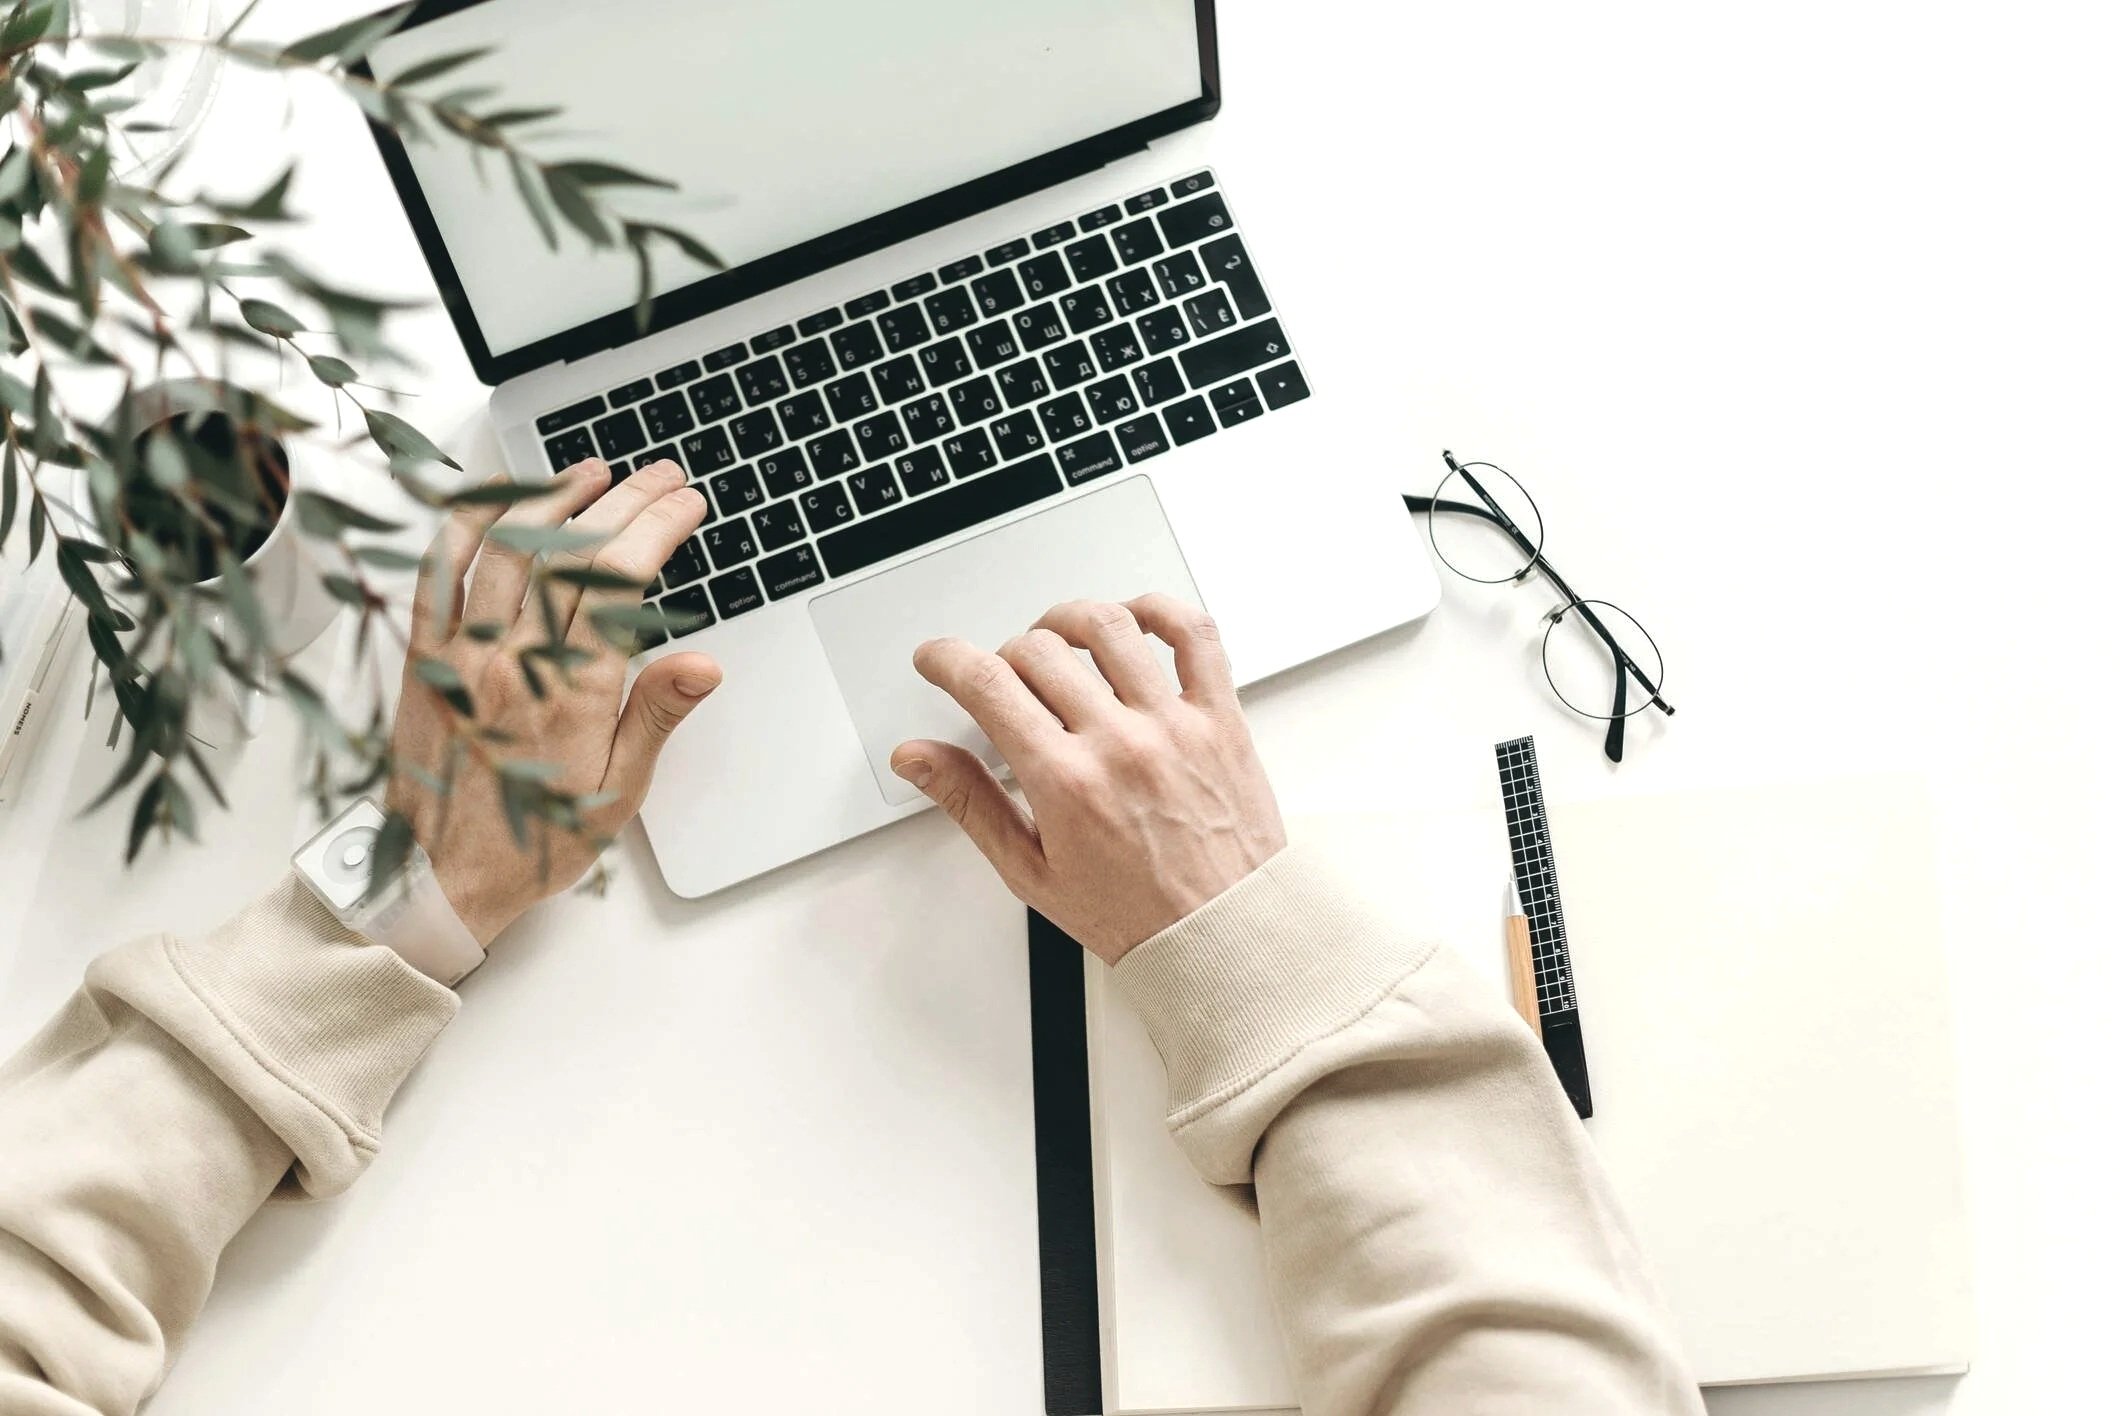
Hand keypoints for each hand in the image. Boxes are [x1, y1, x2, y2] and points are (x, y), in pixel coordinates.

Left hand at [386, 458, 719, 945]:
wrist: (437, 879)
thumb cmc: (531, 841)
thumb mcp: (616, 794)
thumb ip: (656, 717)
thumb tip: (703, 664)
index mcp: (570, 694)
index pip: (622, 582)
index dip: (658, 528)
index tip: (686, 505)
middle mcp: (513, 662)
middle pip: (573, 552)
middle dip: (625, 501)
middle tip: (660, 477)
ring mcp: (461, 653)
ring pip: (508, 547)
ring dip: (555, 498)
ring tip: (593, 472)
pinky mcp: (423, 656)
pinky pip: (437, 572)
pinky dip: (466, 524)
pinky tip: (498, 500)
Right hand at [890, 596, 1284, 963]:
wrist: (1224, 934)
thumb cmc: (1135, 914)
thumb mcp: (1031, 871)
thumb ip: (969, 803)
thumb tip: (918, 758)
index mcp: (1066, 783)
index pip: (988, 686)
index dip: (947, 660)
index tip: (938, 660)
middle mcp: (1120, 744)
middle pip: (1039, 650)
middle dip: (1004, 656)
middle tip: (1004, 681)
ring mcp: (1174, 725)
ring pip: (1109, 627)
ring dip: (1067, 621)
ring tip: (1057, 640)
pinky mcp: (1220, 718)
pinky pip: (1196, 636)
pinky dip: (1162, 610)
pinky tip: (1135, 621)